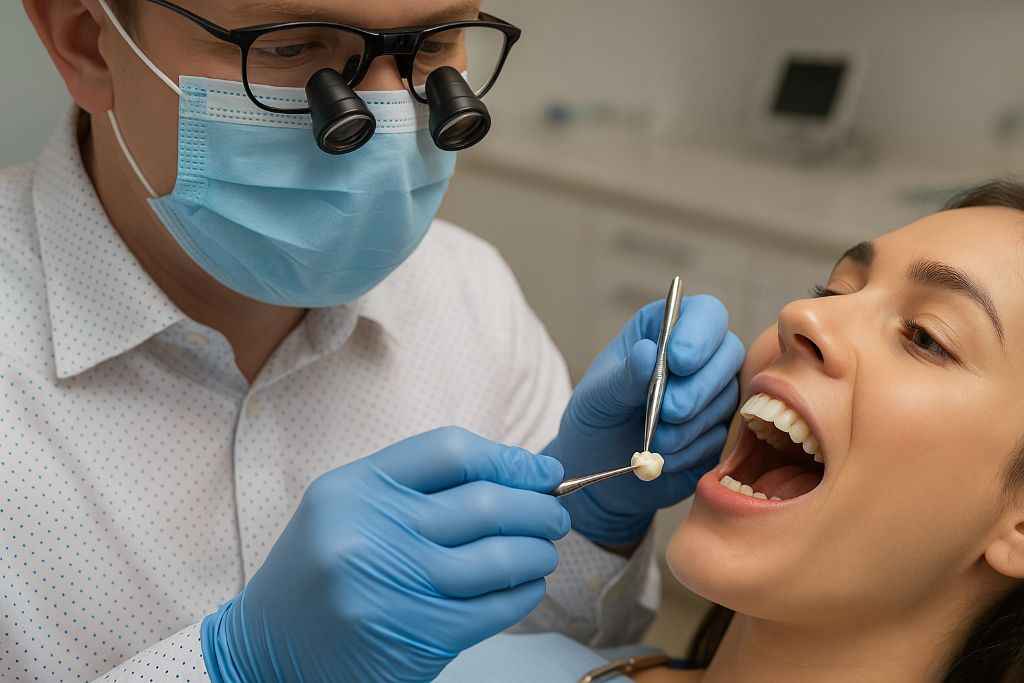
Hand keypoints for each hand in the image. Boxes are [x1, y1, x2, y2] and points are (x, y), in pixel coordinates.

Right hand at [201, 427, 569, 682]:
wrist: (266, 650)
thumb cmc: (320, 571)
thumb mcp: (350, 507)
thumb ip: (418, 487)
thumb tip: (517, 475)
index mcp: (355, 487)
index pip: (452, 450)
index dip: (509, 459)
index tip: (542, 472)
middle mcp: (369, 531)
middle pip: (484, 502)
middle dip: (537, 507)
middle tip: (556, 513)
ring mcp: (392, 586)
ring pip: (498, 557)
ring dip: (537, 552)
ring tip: (545, 551)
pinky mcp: (413, 636)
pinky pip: (493, 608)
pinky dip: (522, 594)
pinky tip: (527, 586)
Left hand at [547, 295, 744, 544]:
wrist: (600, 468)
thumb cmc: (596, 417)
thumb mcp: (598, 394)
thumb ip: (623, 375)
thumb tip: (647, 352)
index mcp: (665, 329)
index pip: (705, 313)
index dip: (699, 333)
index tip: (678, 361)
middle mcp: (700, 355)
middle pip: (729, 353)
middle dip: (699, 387)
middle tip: (668, 411)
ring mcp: (715, 393)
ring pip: (730, 398)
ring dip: (693, 424)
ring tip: (657, 440)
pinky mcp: (722, 430)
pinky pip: (725, 436)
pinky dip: (695, 448)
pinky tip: (667, 457)